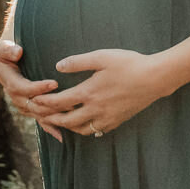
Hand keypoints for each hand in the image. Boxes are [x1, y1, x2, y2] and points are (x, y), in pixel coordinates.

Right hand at [0, 39, 65, 137]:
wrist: (10, 54)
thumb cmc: (10, 47)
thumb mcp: (6, 46)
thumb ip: (8, 49)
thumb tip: (17, 52)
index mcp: (7, 79)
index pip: (21, 88)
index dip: (37, 88)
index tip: (55, 83)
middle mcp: (13, 94)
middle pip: (30, 104)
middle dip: (49, 104)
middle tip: (68, 102)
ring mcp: (21, 102)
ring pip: (36, 113)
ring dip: (51, 116)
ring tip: (68, 117)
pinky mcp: (29, 106)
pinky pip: (38, 118)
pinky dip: (49, 127)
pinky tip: (61, 136)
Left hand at [33, 47, 173, 140]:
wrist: (154, 79)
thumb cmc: (129, 64)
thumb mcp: (102, 57)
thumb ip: (78, 62)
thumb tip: (58, 66)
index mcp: (89, 92)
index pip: (60, 102)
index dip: (44, 103)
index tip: (34, 101)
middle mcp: (95, 109)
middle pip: (67, 121)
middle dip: (51, 119)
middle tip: (40, 116)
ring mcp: (107, 118)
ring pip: (81, 130)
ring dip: (67, 126)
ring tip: (59, 120)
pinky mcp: (116, 121)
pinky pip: (95, 131)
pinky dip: (84, 129)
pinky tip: (83, 124)